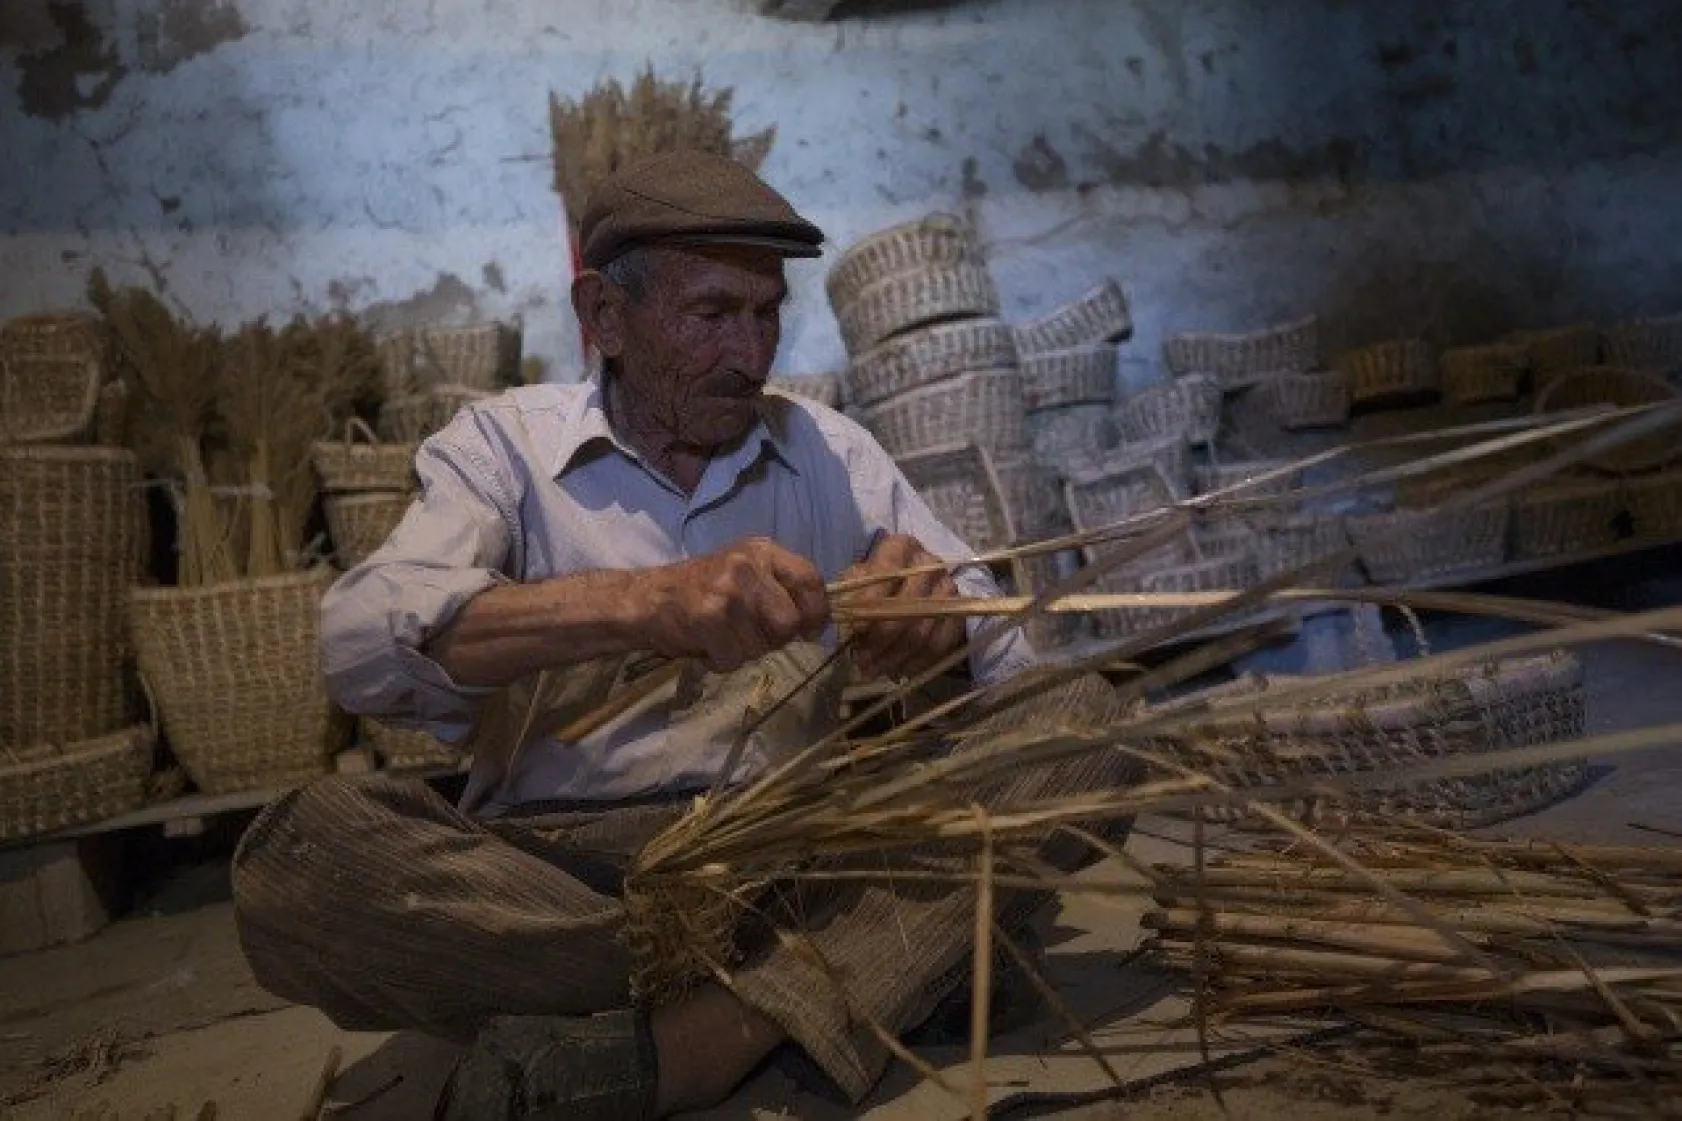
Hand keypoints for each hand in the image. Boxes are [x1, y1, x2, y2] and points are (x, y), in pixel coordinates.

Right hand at [632, 537, 829, 672]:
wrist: (647, 599)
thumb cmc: (703, 589)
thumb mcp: (747, 573)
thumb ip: (782, 589)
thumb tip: (817, 625)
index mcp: (763, 551)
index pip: (811, 581)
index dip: (816, 613)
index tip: (807, 630)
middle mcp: (747, 566)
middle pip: (789, 622)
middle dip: (775, 638)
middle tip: (750, 634)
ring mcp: (726, 591)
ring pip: (761, 646)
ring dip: (744, 651)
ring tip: (722, 635)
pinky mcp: (707, 618)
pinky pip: (734, 659)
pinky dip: (721, 661)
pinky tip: (707, 644)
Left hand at [838, 533, 966, 682]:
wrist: (906, 587)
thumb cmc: (873, 585)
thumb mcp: (855, 582)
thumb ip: (849, 596)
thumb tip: (844, 618)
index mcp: (901, 548)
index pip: (887, 574)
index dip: (869, 604)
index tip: (853, 630)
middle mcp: (930, 564)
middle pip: (907, 606)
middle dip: (881, 639)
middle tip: (861, 661)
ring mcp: (948, 588)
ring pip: (922, 630)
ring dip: (895, 656)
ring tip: (873, 671)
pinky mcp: (958, 614)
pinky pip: (941, 643)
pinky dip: (918, 662)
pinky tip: (899, 672)